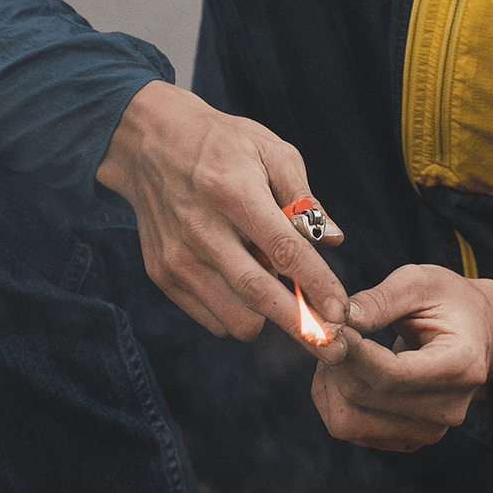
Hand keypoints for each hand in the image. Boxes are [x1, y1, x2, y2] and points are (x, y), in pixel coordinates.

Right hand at [97, 79, 347, 361]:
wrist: (149, 143)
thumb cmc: (222, 144)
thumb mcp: (271, 150)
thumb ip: (304, 198)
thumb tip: (334, 240)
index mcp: (234, 191)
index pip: (284, 249)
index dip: (317, 285)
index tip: (343, 313)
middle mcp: (202, 229)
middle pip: (258, 294)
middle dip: (302, 327)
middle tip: (337, 348)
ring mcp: (177, 257)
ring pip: (236, 317)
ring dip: (269, 316)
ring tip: (281, 288)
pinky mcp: (162, 275)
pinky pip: (213, 318)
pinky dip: (238, 312)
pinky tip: (244, 280)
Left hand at [311, 264, 492, 450]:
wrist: (478, 334)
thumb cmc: (449, 302)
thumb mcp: (421, 282)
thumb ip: (381, 299)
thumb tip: (341, 317)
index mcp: (460, 365)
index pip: (392, 374)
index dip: (352, 352)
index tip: (329, 326)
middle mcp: (448, 408)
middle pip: (367, 397)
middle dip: (337, 362)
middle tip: (330, 328)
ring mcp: (428, 430)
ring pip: (349, 422)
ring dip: (329, 384)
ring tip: (337, 349)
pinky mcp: (407, 439)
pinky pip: (350, 429)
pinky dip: (334, 399)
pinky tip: (346, 369)